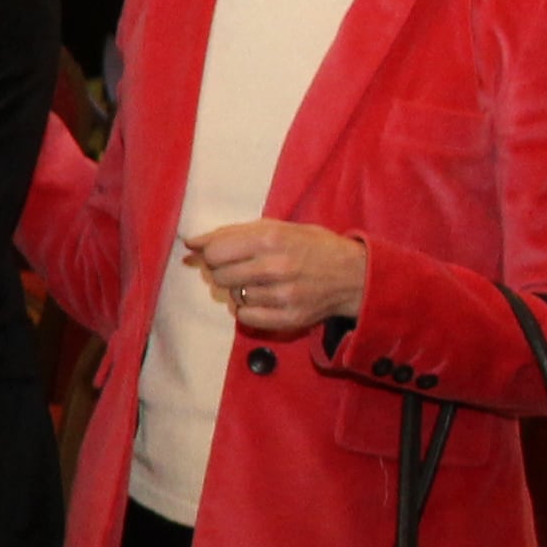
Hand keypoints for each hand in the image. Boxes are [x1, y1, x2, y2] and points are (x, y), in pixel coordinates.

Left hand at [185, 219, 369, 337]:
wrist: (355, 275)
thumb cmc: (312, 246)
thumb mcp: (278, 228)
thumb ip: (233, 233)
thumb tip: (191, 243)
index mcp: (271, 239)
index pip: (214, 252)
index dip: (212, 253)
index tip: (221, 254)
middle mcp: (275, 268)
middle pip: (219, 276)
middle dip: (224, 271)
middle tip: (243, 267)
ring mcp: (283, 296)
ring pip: (233, 296)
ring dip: (241, 289)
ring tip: (262, 282)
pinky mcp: (288, 318)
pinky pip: (246, 317)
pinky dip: (250, 308)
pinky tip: (265, 298)